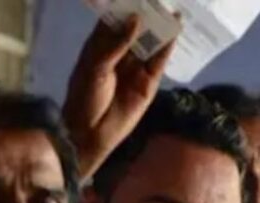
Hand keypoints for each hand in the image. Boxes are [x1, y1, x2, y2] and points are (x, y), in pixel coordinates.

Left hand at [63, 16, 176, 179]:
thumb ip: (116, 43)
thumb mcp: (96, 66)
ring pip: (150, 43)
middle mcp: (120, 53)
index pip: (115, 18)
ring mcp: (135, 67)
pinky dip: (167, 47)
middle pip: (137, 28)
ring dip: (160, 27)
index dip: (126, 5)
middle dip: (148, 13)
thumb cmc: (85, 97)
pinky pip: (159, 61)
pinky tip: (175, 31)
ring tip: (172, 10)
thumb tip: (136, 19)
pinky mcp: (148, 83)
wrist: (90, 133)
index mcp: (101, 45)